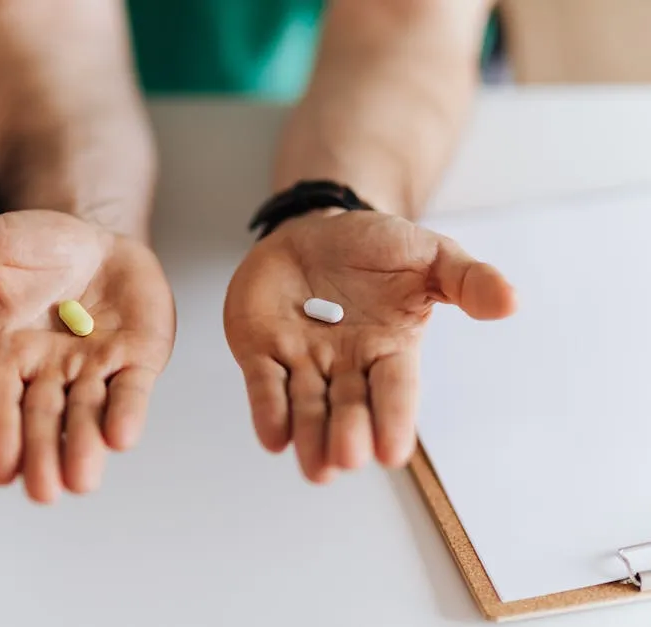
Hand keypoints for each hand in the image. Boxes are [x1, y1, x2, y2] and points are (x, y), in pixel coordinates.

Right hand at [0, 210, 174, 502]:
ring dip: (83, 446)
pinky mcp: (137, 359)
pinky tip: (122, 437)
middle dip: (42, 455)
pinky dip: (127, 412)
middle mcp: (49, 372)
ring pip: (87, 414)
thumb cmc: (33, 253)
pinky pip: (131, 389)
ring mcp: (94, 368)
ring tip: (81, 480)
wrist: (93, 243)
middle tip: (42, 491)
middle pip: (42, 419)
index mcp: (6, 354)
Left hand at [223, 209, 514, 481]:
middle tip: (348, 458)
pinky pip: (265, 383)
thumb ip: (467, 280)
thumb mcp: (429, 255)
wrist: (316, 229)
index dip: (394, 420)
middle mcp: (346, 366)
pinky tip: (273, 437)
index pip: (395, 391)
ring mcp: (302, 360)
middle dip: (348, 434)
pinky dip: (268, 410)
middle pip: (348, 408)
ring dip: (309, 436)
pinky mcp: (262, 352)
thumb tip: (511, 302)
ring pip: (306, 407)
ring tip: (316, 468)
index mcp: (390, 350)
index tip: (393, 453)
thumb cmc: (376, 249)